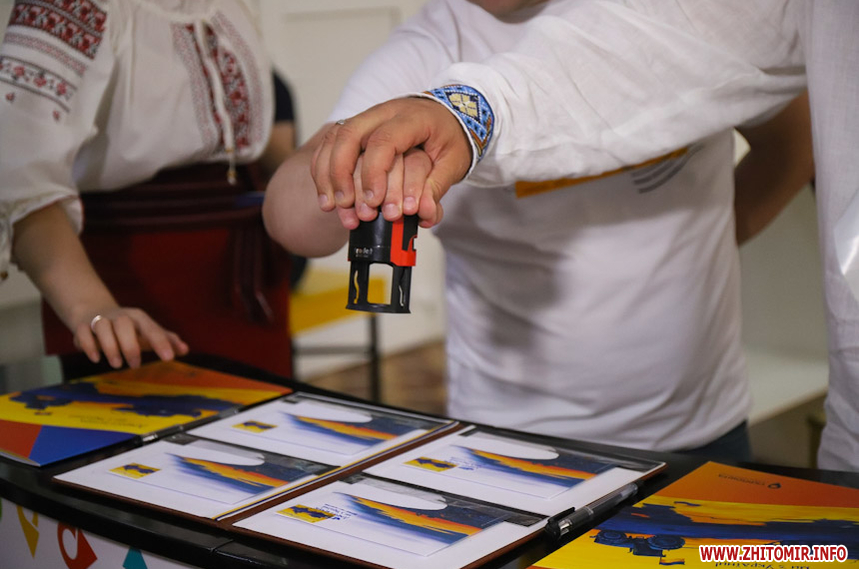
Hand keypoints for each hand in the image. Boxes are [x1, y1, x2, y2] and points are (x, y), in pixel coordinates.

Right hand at [73, 307, 188, 368]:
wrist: (94, 312)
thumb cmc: (128, 328)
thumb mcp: (146, 332)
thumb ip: (166, 340)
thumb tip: (185, 349)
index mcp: (138, 318)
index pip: (151, 328)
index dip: (161, 342)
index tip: (170, 358)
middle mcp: (119, 316)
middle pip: (124, 325)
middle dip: (130, 345)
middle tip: (135, 365)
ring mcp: (100, 320)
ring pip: (102, 327)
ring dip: (109, 346)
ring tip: (116, 364)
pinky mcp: (82, 326)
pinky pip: (83, 333)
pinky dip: (88, 345)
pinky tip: (95, 358)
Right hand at [312, 97, 470, 227]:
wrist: (448, 115)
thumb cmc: (451, 137)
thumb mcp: (455, 162)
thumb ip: (437, 186)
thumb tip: (424, 213)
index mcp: (412, 118)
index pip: (384, 141)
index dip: (374, 173)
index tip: (374, 201)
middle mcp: (385, 113)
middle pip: (350, 134)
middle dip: (342, 173)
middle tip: (346, 204)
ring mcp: (368, 117)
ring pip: (335, 137)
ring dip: (328, 173)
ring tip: (331, 205)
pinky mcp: (358, 127)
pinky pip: (331, 142)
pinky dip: (324, 169)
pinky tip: (327, 194)